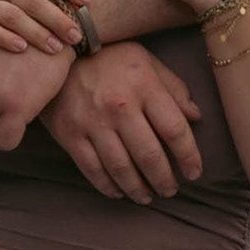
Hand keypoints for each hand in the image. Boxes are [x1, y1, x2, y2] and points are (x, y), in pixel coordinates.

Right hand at [41, 45, 202, 202]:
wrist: (54, 52)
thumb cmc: (108, 56)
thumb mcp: (145, 61)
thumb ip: (173, 88)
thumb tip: (195, 116)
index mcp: (144, 86)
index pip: (174, 130)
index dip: (189, 156)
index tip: (194, 172)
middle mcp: (119, 106)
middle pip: (149, 155)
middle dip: (164, 180)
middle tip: (170, 191)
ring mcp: (92, 122)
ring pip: (121, 168)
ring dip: (137, 189)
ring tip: (147, 197)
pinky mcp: (69, 134)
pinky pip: (92, 169)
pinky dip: (108, 186)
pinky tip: (118, 192)